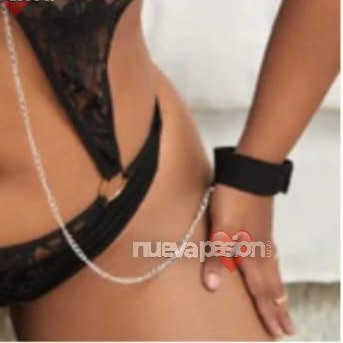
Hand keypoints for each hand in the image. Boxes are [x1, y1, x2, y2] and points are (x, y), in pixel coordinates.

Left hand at [202, 185, 294, 337]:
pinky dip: (275, 270)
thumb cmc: (233, 200)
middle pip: (272, 286)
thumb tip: (212, 287)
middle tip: (289, 330)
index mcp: (251, 255)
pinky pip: (271, 257)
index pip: (261, 292)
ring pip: (274, 272)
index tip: (278, 333)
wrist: (249, 174)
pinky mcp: (261, 226)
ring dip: (278, 291)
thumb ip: (216, 258)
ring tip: (283, 304)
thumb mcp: (219, 229)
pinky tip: (272, 266)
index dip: (268, 313)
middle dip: (278, 309)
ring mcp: (263, 238)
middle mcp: (261, 251)